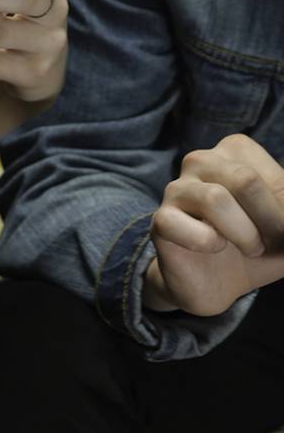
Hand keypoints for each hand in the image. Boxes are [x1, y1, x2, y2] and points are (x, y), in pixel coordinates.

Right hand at [146, 134, 283, 315]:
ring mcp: (175, 189)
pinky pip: (190, 228)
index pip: (274, 176)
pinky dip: (212, 245)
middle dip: (270, 221)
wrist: (215, 282)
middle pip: (246, 180)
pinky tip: (213, 249)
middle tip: (268, 243)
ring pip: (215, 199)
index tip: (281, 229)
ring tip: (250, 249)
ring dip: (245, 235)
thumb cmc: (257, 245)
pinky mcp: (161, 220)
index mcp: (234, 150)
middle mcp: (200, 160)